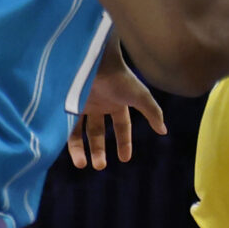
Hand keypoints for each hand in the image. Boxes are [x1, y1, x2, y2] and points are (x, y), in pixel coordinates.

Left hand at [67, 47, 166, 169]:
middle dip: (99, 151)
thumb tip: (163, 131)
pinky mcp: (66, 105)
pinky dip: (68, 140)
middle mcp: (98, 106)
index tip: (125, 159)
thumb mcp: (140, 97)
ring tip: (81, 165)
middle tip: (100, 166)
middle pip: (98, 133)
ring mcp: (81, 105)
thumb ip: (153, 113)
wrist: (94, 61)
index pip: (121, 127)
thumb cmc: (119, 77)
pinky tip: (72, 152)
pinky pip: (64, 127)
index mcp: (117, 103)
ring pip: (79, 133)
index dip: (124, 143)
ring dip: (80, 150)